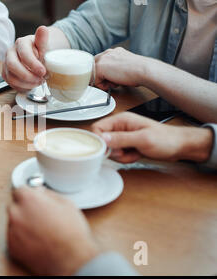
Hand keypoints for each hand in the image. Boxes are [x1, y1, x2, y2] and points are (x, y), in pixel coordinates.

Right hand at [2, 26, 48, 91]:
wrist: (39, 56)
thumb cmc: (42, 51)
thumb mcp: (45, 45)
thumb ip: (42, 39)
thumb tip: (42, 28)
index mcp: (20, 43)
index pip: (23, 54)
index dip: (33, 65)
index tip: (43, 72)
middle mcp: (10, 52)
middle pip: (13, 66)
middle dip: (28, 76)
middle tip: (40, 79)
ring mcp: (6, 64)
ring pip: (11, 78)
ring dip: (27, 83)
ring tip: (38, 82)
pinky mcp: (6, 74)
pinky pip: (11, 84)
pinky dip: (23, 87)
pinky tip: (32, 84)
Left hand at [7, 186, 97, 275]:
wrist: (73, 260)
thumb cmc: (72, 234)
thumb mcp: (66, 204)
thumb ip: (47, 193)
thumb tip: (40, 192)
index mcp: (29, 199)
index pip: (20, 190)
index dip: (29, 195)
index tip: (33, 199)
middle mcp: (16, 213)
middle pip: (15, 205)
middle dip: (25, 209)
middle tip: (40, 216)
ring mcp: (12, 231)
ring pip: (14, 222)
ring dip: (23, 223)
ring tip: (41, 231)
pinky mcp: (12, 247)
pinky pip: (13, 237)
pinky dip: (21, 238)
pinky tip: (37, 240)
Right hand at [91, 112, 213, 162]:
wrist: (180, 146)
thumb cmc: (166, 139)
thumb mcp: (142, 139)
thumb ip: (121, 139)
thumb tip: (102, 138)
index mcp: (122, 120)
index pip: (98, 128)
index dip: (100, 141)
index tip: (110, 150)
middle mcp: (120, 127)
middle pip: (102, 140)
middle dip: (112, 151)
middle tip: (125, 152)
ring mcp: (124, 136)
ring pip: (110, 149)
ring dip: (120, 156)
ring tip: (134, 153)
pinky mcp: (127, 144)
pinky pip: (118, 154)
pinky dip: (125, 158)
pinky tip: (136, 155)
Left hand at [94, 47, 149, 89]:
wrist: (143, 70)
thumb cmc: (139, 71)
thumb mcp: (125, 66)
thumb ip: (115, 68)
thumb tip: (109, 77)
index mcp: (114, 52)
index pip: (101, 62)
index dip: (104, 73)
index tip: (110, 79)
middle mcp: (107, 53)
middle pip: (94, 66)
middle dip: (100, 76)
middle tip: (110, 83)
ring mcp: (103, 59)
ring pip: (94, 73)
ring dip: (102, 81)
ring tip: (115, 82)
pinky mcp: (100, 67)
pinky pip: (95, 80)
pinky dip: (103, 85)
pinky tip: (114, 84)